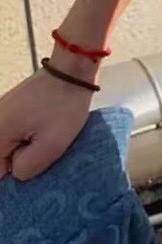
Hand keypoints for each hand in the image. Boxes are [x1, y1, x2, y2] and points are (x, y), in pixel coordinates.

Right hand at [0, 56, 94, 180]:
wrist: (72, 70)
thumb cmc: (63, 106)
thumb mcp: (52, 144)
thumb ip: (27, 167)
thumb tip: (15, 173)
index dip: (17, 172)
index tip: (37, 164)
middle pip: (2, 156)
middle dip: (22, 158)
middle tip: (45, 147)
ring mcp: (1, 115)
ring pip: (10, 145)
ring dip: (28, 147)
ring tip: (47, 136)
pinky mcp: (12, 110)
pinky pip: (16, 133)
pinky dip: (30, 135)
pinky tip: (46, 129)